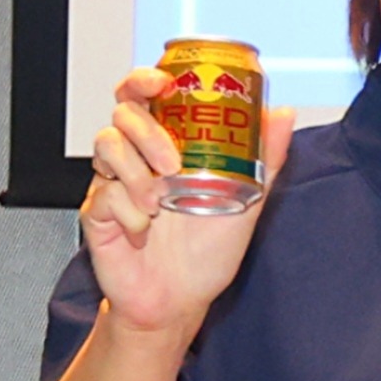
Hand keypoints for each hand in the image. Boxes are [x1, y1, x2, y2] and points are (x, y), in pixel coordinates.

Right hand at [80, 63, 297, 335]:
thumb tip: (282, 113)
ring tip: (161, 202)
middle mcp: (138, 158)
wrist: (179, 300)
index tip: (162, 81)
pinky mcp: (97, 212)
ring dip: (137, 172)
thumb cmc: (207, 251)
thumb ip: (265, 158)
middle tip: (172, 162)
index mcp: (169, 146)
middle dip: (147, 130)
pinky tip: (145, 230)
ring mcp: (114, 183)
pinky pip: (103, 194)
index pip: (146, 96)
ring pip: (108, 146)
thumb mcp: (247, 200)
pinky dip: (129, 212)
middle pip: (123, 113)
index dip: (146, 79)